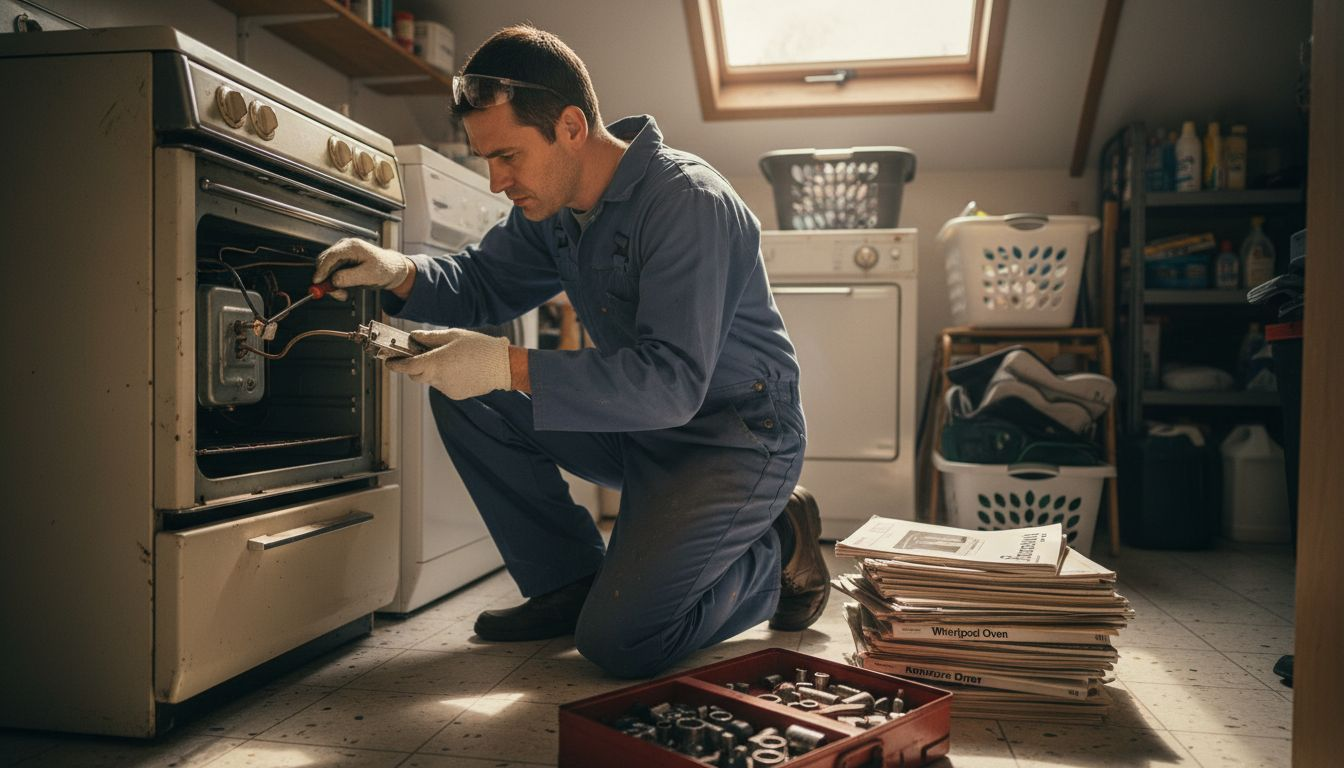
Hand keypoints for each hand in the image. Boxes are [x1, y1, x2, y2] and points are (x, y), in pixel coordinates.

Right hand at [312, 238, 412, 300]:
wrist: (392, 269)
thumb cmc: (384, 269)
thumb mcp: (369, 275)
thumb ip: (350, 277)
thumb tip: (334, 280)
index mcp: (352, 246)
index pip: (330, 256)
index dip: (322, 269)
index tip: (318, 282)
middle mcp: (345, 247)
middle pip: (325, 262)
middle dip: (327, 279)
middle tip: (337, 293)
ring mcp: (343, 253)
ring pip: (327, 268)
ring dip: (332, 283)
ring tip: (344, 293)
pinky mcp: (342, 260)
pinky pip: (332, 271)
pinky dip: (335, 282)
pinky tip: (344, 289)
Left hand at [385, 328, 511, 399]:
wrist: (503, 366)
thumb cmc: (480, 347)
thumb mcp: (453, 335)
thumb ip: (430, 337)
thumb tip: (413, 337)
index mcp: (435, 362)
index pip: (407, 366)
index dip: (395, 364)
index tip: (389, 361)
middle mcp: (438, 378)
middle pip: (416, 375)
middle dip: (414, 367)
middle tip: (421, 355)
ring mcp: (446, 389)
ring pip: (431, 380)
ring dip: (433, 371)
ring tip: (451, 359)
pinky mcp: (455, 395)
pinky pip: (443, 385)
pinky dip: (446, 377)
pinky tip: (460, 368)